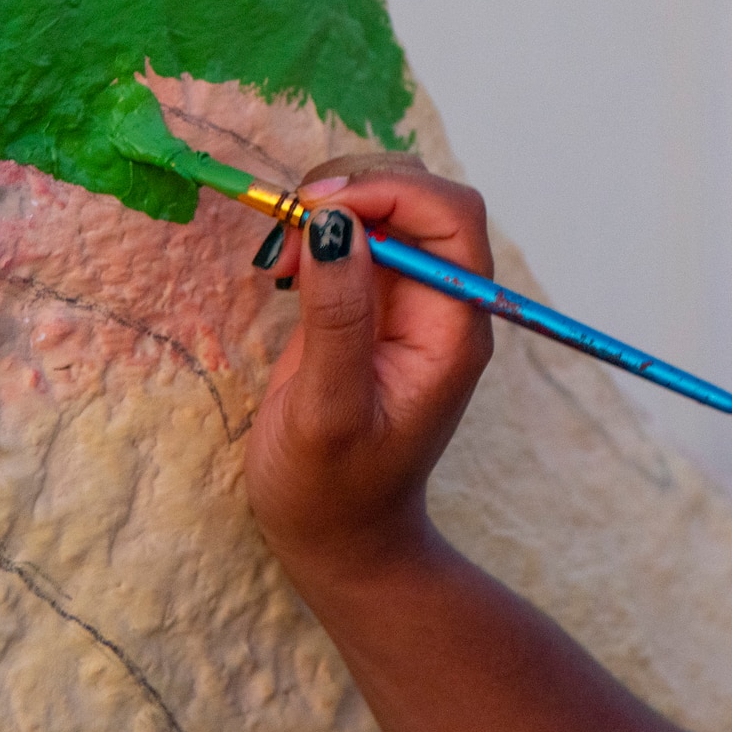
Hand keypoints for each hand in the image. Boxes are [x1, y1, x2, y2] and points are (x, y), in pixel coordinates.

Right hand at [244, 155, 496, 582]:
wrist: (337, 540)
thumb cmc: (333, 492)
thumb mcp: (328, 410)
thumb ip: (336, 317)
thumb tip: (333, 223)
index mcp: (452, 327)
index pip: (451, 217)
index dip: (390, 192)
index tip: (317, 208)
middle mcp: (439, 303)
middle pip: (420, 199)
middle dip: (354, 192)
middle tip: (287, 226)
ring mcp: (406, 300)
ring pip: (383, 209)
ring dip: (327, 209)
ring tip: (278, 255)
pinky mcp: (370, 303)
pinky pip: (353, 236)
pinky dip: (314, 231)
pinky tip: (282, 267)